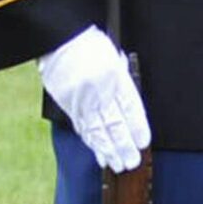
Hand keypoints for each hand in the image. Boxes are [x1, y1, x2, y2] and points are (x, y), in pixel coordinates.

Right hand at [38, 26, 149, 170]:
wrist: (59, 39)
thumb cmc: (89, 44)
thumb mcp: (114, 56)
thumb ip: (123, 80)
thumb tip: (130, 105)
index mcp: (114, 76)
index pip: (130, 107)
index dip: (137, 127)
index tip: (143, 143)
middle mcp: (99, 90)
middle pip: (115, 124)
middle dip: (124, 146)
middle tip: (132, 162)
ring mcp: (82, 99)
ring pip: (98, 130)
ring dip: (109, 150)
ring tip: (118, 164)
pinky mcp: (68, 104)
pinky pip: (83, 128)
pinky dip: (92, 143)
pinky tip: (100, 153)